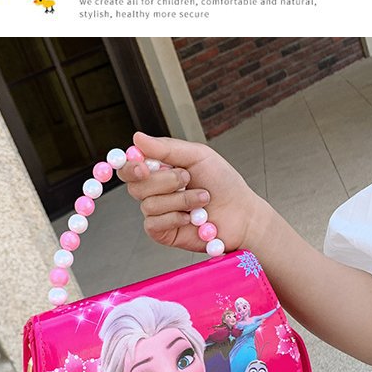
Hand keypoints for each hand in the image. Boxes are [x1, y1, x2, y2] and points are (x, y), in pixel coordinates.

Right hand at [117, 132, 262, 252]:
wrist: (242, 213)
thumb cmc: (223, 183)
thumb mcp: (198, 156)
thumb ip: (166, 148)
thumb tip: (137, 138)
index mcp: (159, 170)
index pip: (129, 168)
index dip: (130, 167)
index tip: (143, 166)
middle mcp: (154, 191)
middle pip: (135, 186)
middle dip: (165, 181)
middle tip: (188, 178)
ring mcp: (157, 213)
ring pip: (148, 205)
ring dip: (180, 200)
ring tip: (203, 198)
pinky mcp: (162, 232)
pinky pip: (154, 223)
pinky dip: (175, 218)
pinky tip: (191, 218)